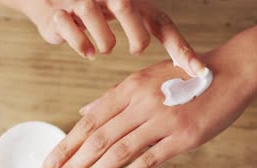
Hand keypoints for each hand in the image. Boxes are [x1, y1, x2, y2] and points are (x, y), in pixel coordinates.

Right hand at [0, 0, 204, 75]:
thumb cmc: (107, 12)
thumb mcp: (136, 18)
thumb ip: (159, 37)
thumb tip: (192, 70)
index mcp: (135, 1)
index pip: (162, 22)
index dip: (180, 48)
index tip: (197, 72)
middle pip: (124, 5)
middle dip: (134, 33)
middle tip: (135, 49)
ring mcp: (82, 1)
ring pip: (92, 12)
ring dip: (103, 39)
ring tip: (105, 50)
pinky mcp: (58, 14)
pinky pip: (66, 25)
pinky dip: (79, 41)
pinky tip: (88, 53)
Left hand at [42, 33, 256, 167]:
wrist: (228, 73)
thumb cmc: (184, 77)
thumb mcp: (145, 79)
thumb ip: (113, 97)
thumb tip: (83, 112)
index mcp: (129, 89)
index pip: (89, 123)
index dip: (66, 145)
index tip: (48, 165)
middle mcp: (140, 104)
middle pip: (97, 140)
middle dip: (70, 166)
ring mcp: (161, 121)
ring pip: (117, 152)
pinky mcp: (181, 138)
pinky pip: (148, 159)